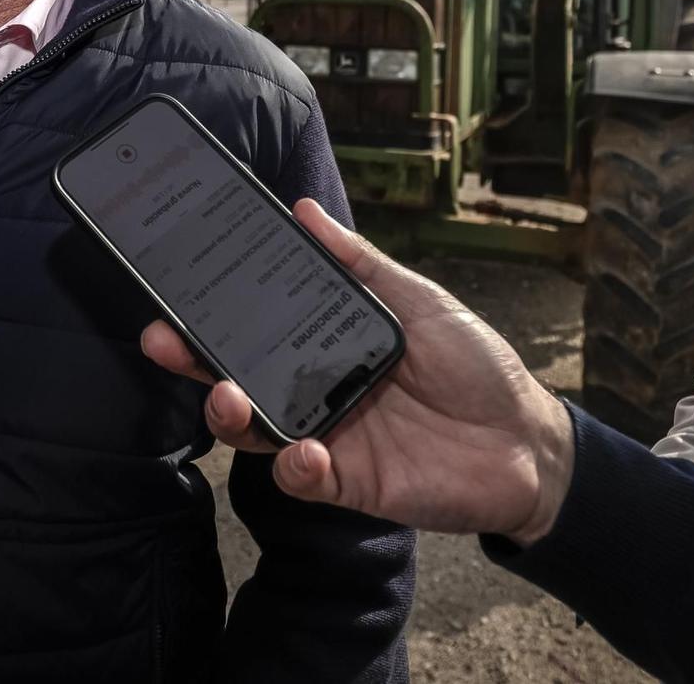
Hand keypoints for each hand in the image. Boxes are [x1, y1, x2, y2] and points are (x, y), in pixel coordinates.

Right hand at [141, 199, 575, 546]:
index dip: (210, 311)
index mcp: (324, 343)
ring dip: (229, 413)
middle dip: (192, 360)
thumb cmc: (475, 364)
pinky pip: (301, 479)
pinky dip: (295, 468)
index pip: (253, 326)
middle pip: (235, 375)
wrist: (530, 442)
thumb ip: (358, 262)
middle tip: (163, 340)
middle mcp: (313, 389)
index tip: (174, 289)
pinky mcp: (348, 483)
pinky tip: (307, 452)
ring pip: (253, 429)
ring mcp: (326, 437)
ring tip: (228, 396)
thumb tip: (302, 209)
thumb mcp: (416, 301)